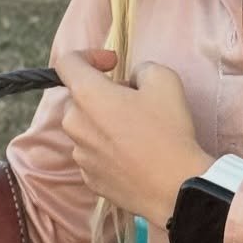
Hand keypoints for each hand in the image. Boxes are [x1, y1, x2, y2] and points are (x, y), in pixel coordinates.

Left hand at [58, 49, 212, 228]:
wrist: (175, 187)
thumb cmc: (168, 131)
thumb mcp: (165, 80)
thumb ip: (142, 69)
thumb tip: (133, 80)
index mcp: (87, 95)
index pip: (67, 63)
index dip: (89, 55)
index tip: (112, 63)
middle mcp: (74, 124)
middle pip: (78, 98)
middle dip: (102, 93)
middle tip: (133, 100)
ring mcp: (80, 155)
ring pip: (86, 128)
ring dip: (104, 123)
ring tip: (137, 132)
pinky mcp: (89, 178)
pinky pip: (93, 154)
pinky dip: (108, 149)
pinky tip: (134, 155)